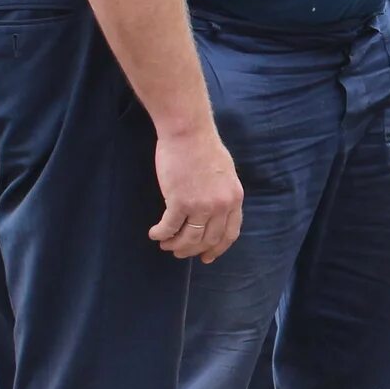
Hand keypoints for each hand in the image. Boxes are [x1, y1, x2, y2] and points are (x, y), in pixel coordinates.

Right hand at [152, 123, 242, 262]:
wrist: (188, 131)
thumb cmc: (202, 146)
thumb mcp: (224, 172)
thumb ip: (222, 193)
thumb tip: (216, 210)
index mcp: (234, 198)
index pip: (230, 233)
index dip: (217, 248)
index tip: (207, 257)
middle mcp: (221, 205)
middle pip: (208, 240)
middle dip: (192, 250)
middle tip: (179, 252)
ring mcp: (201, 205)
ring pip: (189, 238)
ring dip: (175, 245)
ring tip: (166, 244)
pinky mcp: (180, 202)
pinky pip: (170, 228)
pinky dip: (161, 234)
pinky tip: (155, 234)